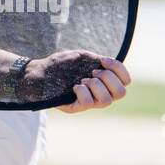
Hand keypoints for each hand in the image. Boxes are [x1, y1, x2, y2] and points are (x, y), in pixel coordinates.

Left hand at [17, 50, 131, 111]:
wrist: (38, 72)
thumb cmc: (60, 64)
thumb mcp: (81, 57)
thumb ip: (97, 61)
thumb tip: (112, 63)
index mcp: (103, 80)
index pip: (126, 80)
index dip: (119, 69)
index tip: (102, 60)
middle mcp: (99, 93)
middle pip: (121, 93)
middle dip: (108, 79)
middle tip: (92, 72)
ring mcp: (88, 102)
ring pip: (106, 101)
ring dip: (95, 86)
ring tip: (83, 80)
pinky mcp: (76, 108)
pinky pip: (87, 103)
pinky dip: (82, 91)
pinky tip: (74, 86)